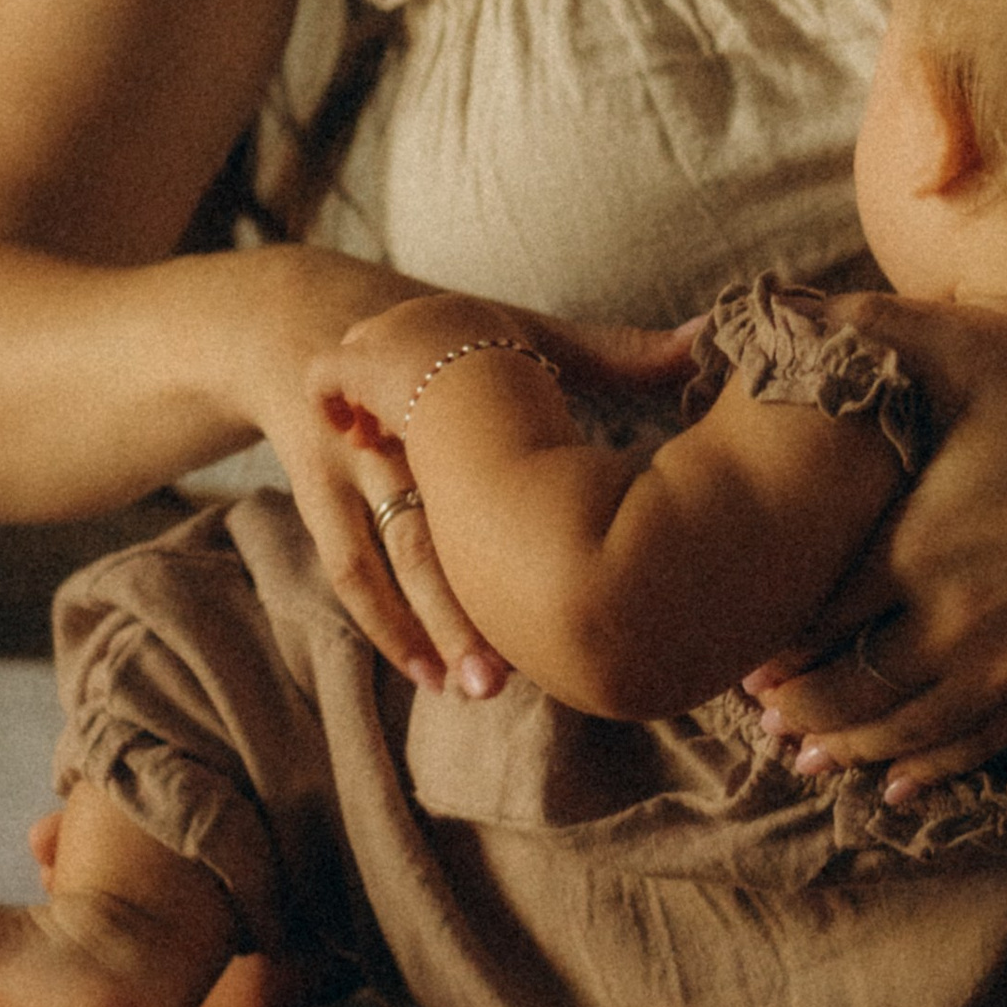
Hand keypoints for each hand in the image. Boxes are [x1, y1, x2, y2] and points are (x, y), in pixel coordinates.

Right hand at [317, 291, 691, 693]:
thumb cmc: (436, 327)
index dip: (532, 491)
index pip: (485, 441)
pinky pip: (349, 568)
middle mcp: (389, 427)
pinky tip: (431, 676)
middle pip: (427, 518)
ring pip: (385, 554)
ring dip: (429, 623)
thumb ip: (609, 350)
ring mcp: (346, 465)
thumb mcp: (513, 327)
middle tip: (517, 670)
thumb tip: (703, 344)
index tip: (588, 552)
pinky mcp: (317, 494)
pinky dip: (387, 625)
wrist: (303, 319)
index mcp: (443, 378)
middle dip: (467, 597)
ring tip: (479, 688)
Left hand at [741, 295, 1006, 796]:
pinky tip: (899, 784)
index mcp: (913, 551)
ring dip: (850, 749)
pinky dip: (931, 770)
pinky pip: (978, 745)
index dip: (772, 643)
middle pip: (849, 691)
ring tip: (807, 758)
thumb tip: (782, 304)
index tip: (742, 650)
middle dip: (797, 708)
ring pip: (907, 733)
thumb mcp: (961, 350)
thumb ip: (864, 327)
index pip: (815, 619)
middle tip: (759, 714)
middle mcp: (952, 624)